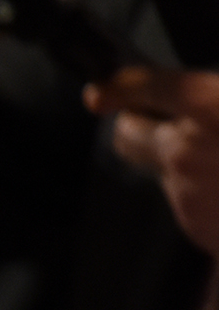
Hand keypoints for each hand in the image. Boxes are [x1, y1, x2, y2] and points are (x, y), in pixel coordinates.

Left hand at [97, 68, 218, 259]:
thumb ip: (214, 94)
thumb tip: (202, 94)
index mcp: (209, 105)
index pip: (144, 88)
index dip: (119, 85)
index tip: (102, 91)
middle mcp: (186, 149)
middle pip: (126, 135)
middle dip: (133, 123)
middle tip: (151, 116)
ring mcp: (186, 191)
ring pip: (157, 168)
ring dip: (175, 158)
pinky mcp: (193, 224)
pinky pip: (182, 198)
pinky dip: (198, 188)